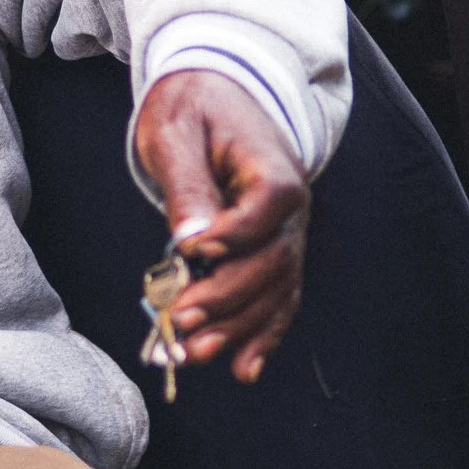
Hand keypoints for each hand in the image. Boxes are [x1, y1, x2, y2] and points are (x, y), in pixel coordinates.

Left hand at [130, 69, 308, 384]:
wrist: (218, 98)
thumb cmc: (192, 110)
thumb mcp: (177, 132)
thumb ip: (187, 184)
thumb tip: (190, 240)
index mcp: (273, 169)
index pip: (266, 208)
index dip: (233, 235)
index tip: (192, 252)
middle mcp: (291, 211)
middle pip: (271, 261)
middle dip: (226, 296)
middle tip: (180, 318)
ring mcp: (286, 238)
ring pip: (274, 291)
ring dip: (238, 328)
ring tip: (196, 355)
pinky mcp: (272, 257)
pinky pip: (276, 301)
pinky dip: (262, 337)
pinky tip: (242, 370)